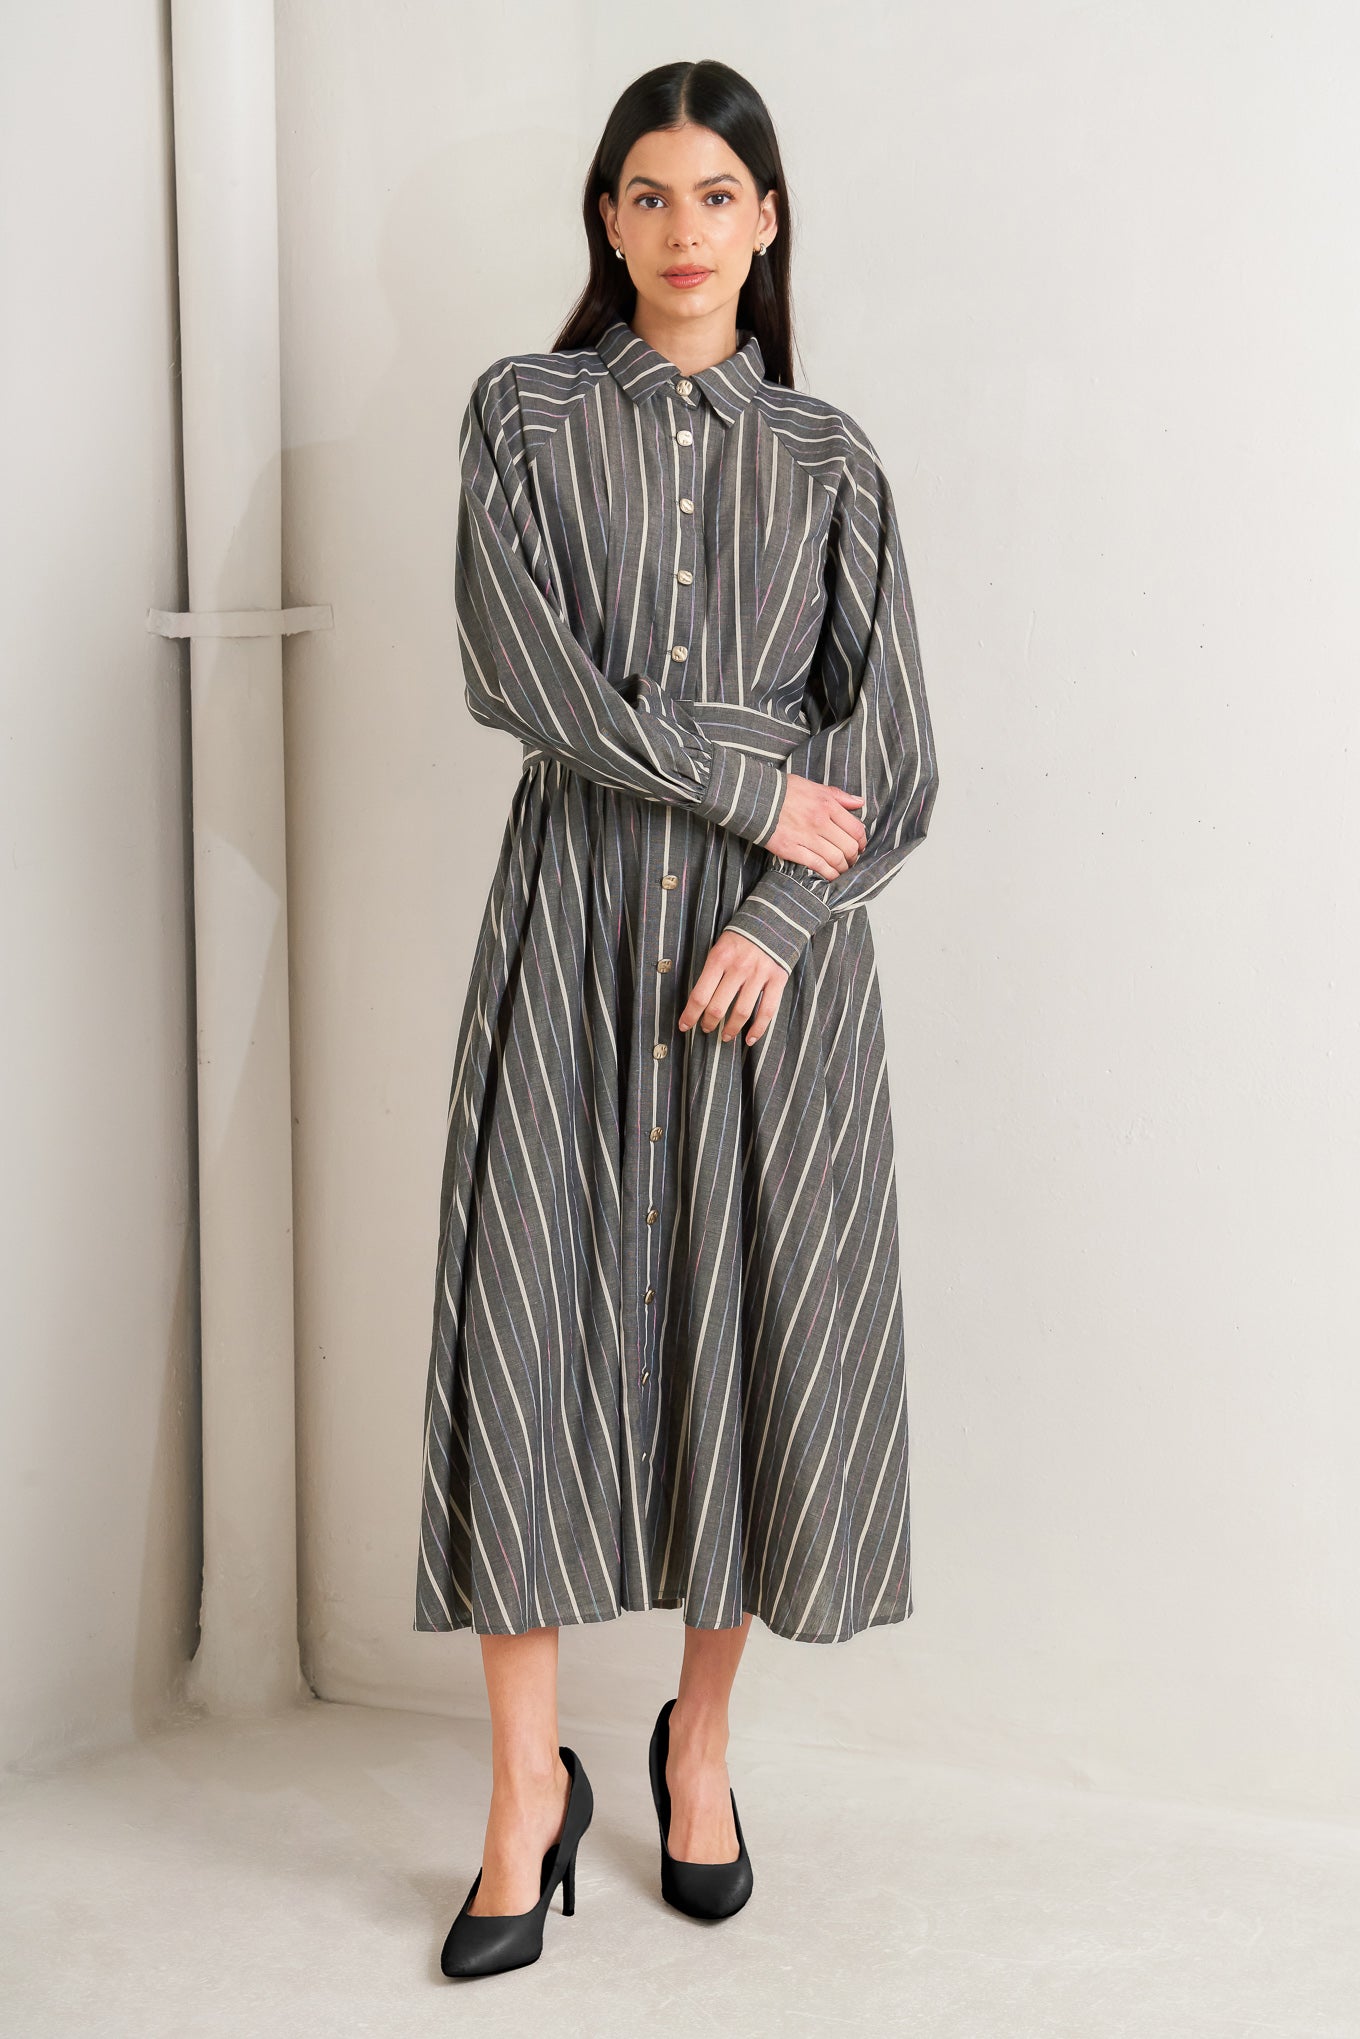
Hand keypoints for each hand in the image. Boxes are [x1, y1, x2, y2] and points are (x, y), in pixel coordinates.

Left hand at [678, 929, 788, 1047]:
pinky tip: (750, 1038)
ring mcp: (759, 974)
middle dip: (708, 1023)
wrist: (775, 918)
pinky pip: (767, 1010)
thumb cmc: (742, 936)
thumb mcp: (720, 945)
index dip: (690, 1015)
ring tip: (725, 1036)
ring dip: (730, 1029)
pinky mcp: (777, 979)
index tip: (684, 1026)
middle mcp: (738, 968)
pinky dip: (758, 1029)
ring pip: (742, 1012)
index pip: (699, 995)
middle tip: (706, 1029)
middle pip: (718, 1006)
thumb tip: (699, 999)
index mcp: (719, 958)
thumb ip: (712, 969)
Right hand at [764, 772, 866, 877]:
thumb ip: (838, 796)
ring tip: (842, 868)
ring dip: (843, 867)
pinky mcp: (792, 850)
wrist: (756, 799)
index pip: (856, 829)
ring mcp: (806, 837)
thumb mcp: (813, 786)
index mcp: (827, 805)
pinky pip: (817, 866)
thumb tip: (859, 802)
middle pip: (849, 847)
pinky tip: (830, 875)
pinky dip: (828, 873)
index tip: (860, 846)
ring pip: (836, 859)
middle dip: (854, 857)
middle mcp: (820, 821)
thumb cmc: (784, 791)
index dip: (862, 841)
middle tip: (852, 860)